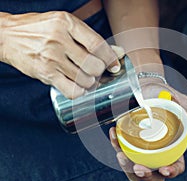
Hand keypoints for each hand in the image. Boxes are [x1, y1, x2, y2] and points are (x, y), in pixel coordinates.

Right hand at [0, 11, 123, 98]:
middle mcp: (59, 39)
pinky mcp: (45, 73)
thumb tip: (117, 52)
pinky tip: (77, 86)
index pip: (97, 44)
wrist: (7, 35)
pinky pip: (71, 90)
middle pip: (93, 65)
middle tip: (95, 70)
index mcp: (66, 23)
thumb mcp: (65, 25)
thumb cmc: (38, 29)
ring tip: (83, 76)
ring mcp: (51, 58)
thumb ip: (90, 38)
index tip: (114, 65)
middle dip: (99, 71)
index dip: (110, 58)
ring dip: (89, 82)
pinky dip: (79, 91)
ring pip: (84, 80)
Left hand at [109, 75, 186, 180]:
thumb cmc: (166, 97)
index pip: (175, 166)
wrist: (147, 86)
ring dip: (126, 166)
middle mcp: (156, 152)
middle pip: (153, 174)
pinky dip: (116, 143)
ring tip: (121, 153)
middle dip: (146, 176)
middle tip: (138, 168)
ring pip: (133, 169)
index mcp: (173, 149)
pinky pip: (120, 148)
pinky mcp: (126, 141)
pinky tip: (115, 132)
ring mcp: (140, 149)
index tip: (164, 169)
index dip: (171, 172)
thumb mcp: (181, 103)